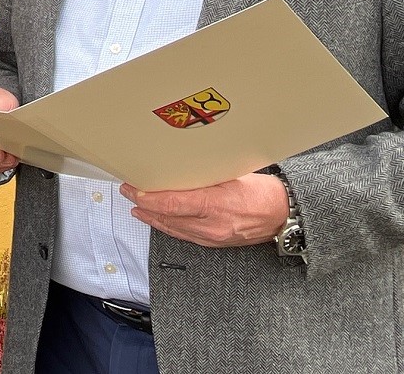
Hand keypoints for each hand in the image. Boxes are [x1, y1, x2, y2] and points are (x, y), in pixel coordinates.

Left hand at [119, 173, 288, 246]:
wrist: (283, 216)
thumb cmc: (262, 193)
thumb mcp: (232, 175)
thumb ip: (203, 175)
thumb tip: (176, 167)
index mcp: (216, 205)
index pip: (172, 204)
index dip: (148, 198)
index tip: (134, 188)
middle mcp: (211, 225)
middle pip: (167, 217)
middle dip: (143, 204)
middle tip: (128, 191)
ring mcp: (212, 237)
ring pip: (172, 228)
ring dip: (151, 217)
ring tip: (136, 206)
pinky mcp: (214, 243)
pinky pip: (183, 235)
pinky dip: (166, 226)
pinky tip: (157, 219)